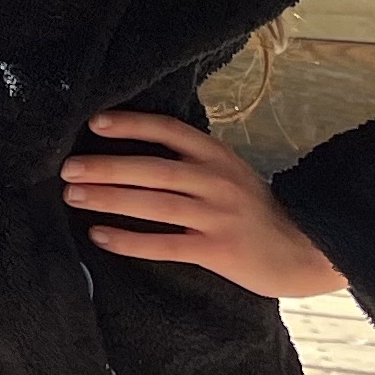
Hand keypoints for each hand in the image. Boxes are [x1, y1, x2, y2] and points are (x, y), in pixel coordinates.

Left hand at [63, 112, 346, 298]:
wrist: (307, 250)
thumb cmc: (257, 211)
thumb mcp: (230, 172)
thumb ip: (192, 161)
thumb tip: (133, 150)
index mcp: (218, 156)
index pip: (170, 131)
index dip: (132, 124)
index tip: (95, 123)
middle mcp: (217, 181)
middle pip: (153, 169)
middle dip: (106, 167)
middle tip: (67, 168)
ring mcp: (217, 217)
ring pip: (154, 205)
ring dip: (109, 199)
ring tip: (73, 196)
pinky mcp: (218, 251)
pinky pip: (165, 245)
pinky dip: (130, 241)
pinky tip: (100, 237)